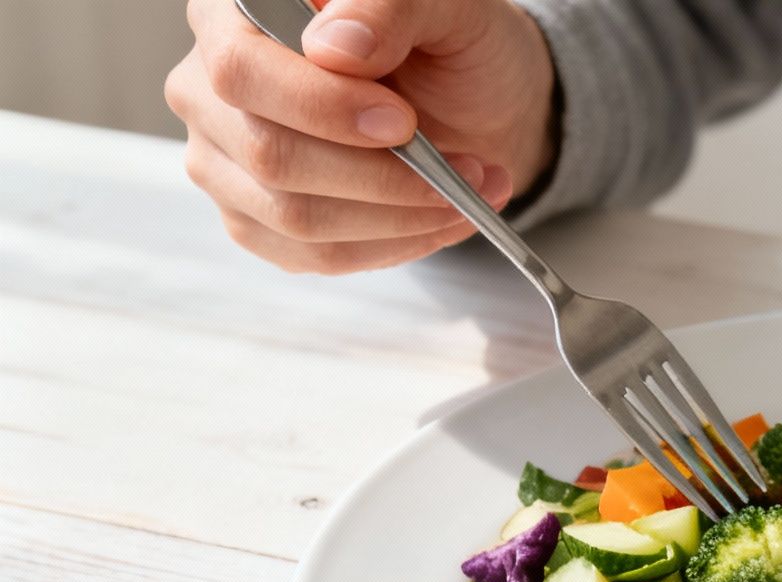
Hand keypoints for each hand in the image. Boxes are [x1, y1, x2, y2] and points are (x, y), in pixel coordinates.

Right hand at [165, 0, 556, 273]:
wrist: (470, 102)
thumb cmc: (446, 44)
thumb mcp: (442, 7)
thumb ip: (388, 7)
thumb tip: (335, 47)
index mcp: (232, 17)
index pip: (241, 71)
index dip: (321, 107)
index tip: (400, 123)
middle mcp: (209, 90)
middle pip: (269, 155)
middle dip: (380, 176)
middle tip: (464, 168)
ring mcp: (225, 161)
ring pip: (295, 217)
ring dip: (399, 217)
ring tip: (467, 192)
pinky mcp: (256, 220)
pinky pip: (315, 255)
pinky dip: (393, 245)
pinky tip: (438, 219)